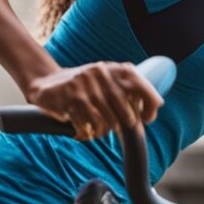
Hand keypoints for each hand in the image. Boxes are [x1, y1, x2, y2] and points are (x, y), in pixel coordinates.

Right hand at [24, 61, 163, 140]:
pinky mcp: (70, 98)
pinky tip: (81, 132)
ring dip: (101, 132)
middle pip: (125, 113)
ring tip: (95, 130)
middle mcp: (101, 74)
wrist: (46, 81)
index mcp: (114, 69)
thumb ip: (128, 88)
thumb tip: (156, 106)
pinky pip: (86, 126)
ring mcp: (85, 85)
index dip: (149, 105)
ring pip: (106, 123)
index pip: (141, 86)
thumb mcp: (107, 79)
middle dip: (122, 125)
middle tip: (115, 128)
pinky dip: (85, 134)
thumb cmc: (85, 86)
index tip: (148, 119)